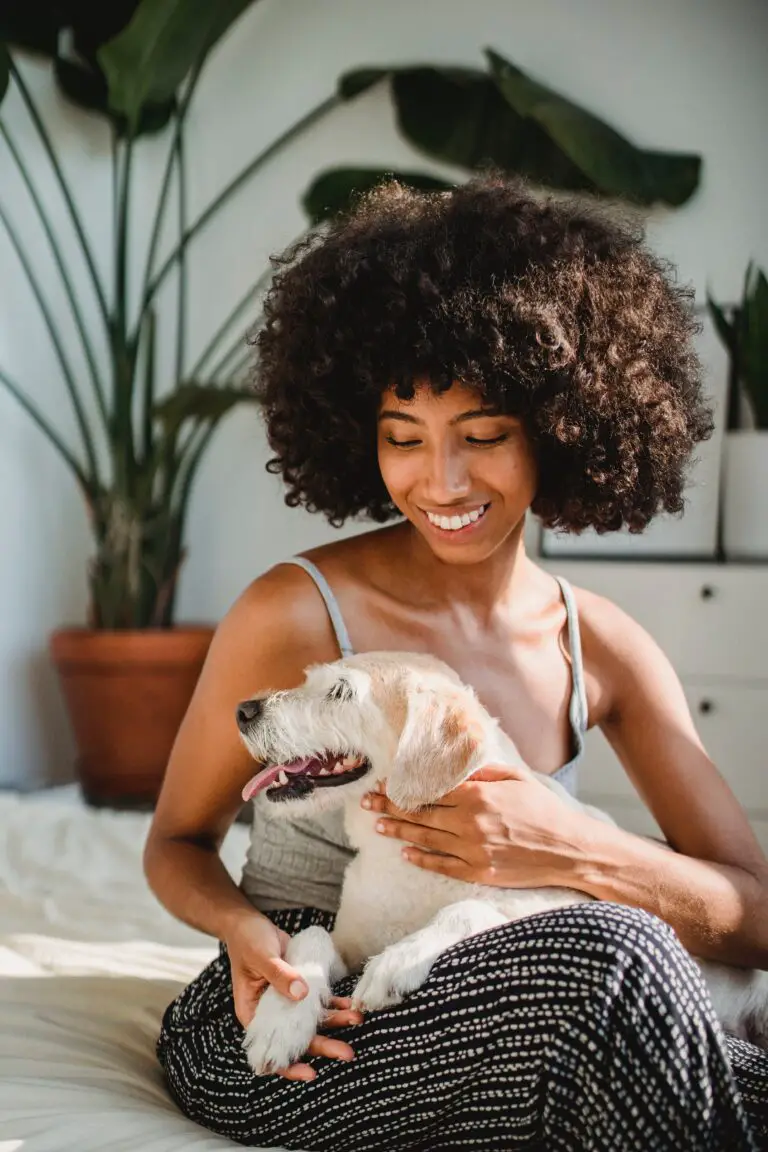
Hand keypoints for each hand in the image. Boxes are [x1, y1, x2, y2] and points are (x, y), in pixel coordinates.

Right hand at [224, 913, 362, 1080]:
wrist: (249, 923)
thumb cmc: (248, 941)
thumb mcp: (261, 956)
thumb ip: (280, 975)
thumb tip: (302, 993)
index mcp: (253, 1014)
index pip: (270, 1050)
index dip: (290, 1065)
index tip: (311, 1073)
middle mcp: (272, 1014)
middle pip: (298, 1038)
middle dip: (324, 1046)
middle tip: (347, 1053)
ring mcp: (287, 1002)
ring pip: (313, 1021)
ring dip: (336, 1022)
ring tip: (358, 1019)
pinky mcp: (301, 987)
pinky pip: (320, 1001)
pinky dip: (335, 1003)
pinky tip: (351, 1003)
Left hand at [361, 763, 583, 887]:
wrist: (570, 850)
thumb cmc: (546, 811)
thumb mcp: (518, 779)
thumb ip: (484, 773)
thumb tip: (457, 768)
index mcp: (478, 796)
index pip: (430, 789)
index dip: (404, 786)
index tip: (385, 782)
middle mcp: (470, 822)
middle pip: (421, 813)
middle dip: (391, 805)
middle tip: (367, 801)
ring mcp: (472, 850)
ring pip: (425, 838)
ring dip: (398, 830)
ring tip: (377, 824)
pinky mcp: (478, 872)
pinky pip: (442, 865)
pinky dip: (421, 858)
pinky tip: (405, 852)